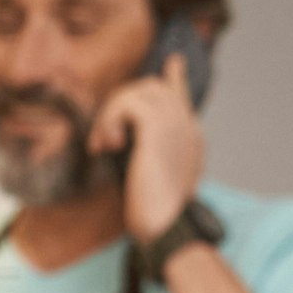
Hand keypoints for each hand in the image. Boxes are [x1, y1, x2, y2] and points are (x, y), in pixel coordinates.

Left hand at [92, 58, 208, 245]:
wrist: (167, 229)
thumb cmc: (154, 218)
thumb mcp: (151, 181)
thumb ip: (145, 156)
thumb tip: (120, 142)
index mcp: (191, 140)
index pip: (183, 99)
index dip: (175, 79)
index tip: (175, 62)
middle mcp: (188, 126)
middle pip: (153, 88)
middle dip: (121, 105)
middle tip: (103, 140)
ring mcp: (177, 123)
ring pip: (139, 90)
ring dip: (111, 114)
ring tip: (102, 146)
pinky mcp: (160, 128)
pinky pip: (128, 103)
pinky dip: (110, 120)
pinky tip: (105, 146)